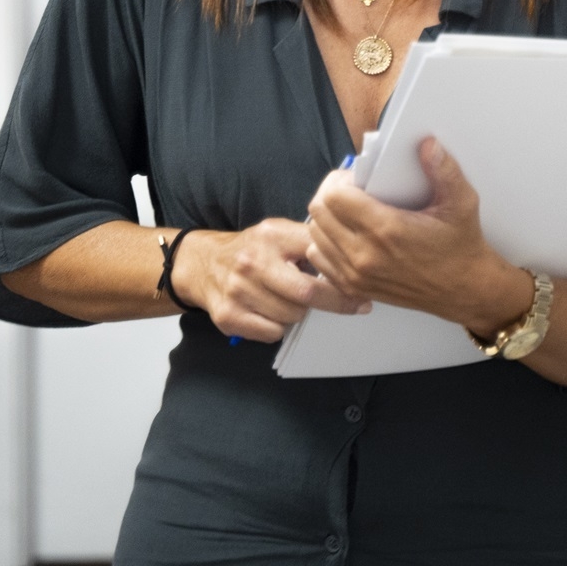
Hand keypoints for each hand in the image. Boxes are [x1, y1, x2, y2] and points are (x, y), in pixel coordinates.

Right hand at [172, 217, 367, 342]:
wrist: (203, 264)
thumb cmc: (253, 249)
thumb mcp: (279, 233)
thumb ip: (309, 242)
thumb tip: (348, 264)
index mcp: (272, 235)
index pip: (318, 255)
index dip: (344, 275)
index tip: (363, 288)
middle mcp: (253, 262)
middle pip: (307, 293)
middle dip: (334, 302)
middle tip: (352, 305)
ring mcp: (238, 291)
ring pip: (292, 316)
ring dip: (300, 313)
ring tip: (290, 300)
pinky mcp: (228, 316)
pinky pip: (272, 333)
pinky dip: (278, 327)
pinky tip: (271, 312)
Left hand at [305, 139, 533, 333]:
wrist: (463, 290)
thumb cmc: (461, 248)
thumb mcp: (462, 203)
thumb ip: (444, 170)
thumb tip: (428, 145)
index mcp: (387, 229)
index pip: (334, 196)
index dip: (340, 179)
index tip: (356, 177)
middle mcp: (365, 254)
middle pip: (318, 212)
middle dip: (330, 193)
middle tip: (351, 189)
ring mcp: (356, 274)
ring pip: (315, 235)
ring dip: (326, 217)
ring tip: (349, 210)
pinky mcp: (353, 287)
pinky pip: (319, 258)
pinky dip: (325, 242)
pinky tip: (346, 234)